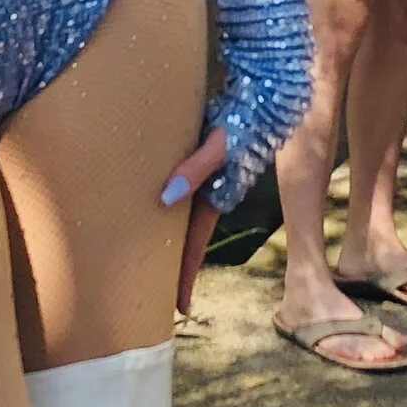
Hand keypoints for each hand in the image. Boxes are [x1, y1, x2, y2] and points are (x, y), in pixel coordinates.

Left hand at [161, 123, 229, 308]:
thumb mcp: (219, 145)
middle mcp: (209, 196)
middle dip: (171, 265)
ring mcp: (204, 183)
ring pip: (180, 218)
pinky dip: (168, 206)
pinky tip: (152, 207)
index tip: (179, 308)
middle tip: (149, 290)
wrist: (263, 98)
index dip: (186, 278)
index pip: (194, 247)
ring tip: (143, 254)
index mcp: (214, 199)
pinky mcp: (198, 164)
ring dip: (166, 236)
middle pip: (184, 239)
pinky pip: (181, 193)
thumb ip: (194, 168)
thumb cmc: (242, 121)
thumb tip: (166, 197)